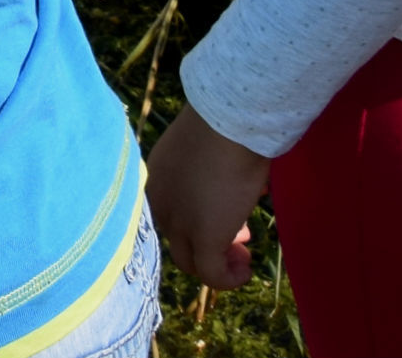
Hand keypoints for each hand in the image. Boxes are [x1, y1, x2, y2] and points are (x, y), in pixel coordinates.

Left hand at [146, 106, 268, 290]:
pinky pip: (211, 274)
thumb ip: (208, 170)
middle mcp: (159, 201)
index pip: (169, 212)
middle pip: (177, 237)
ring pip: (189, 260)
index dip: (196, 221)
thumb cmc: (225, 123)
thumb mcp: (206, 148)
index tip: (228, 219)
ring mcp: (177, 222)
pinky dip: (228, 279)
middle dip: (210, 240)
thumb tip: (235, 185)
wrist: (230, 121)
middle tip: (242, 235)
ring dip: (218, 263)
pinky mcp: (203, 238)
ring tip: (243, 257)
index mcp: (156, 176)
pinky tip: (246, 270)